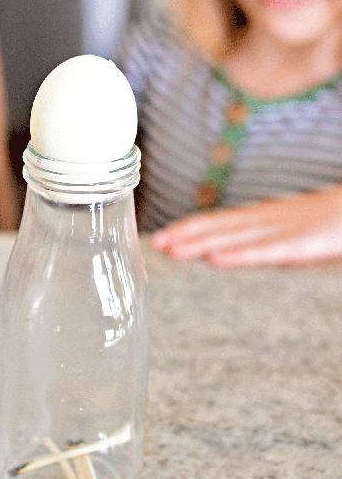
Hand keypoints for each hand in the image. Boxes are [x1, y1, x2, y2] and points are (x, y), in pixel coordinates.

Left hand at [151, 187, 341, 266]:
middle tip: (155, 244)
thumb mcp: (300, 233)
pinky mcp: (307, 242)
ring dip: (202, 242)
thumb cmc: (338, 222)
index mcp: (269, 219)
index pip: (223, 223)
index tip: (163, 237)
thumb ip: (272, 242)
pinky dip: (241, 255)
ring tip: (172, 249)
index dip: (191, 229)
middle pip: (223, 228)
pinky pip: (270, 250)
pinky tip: (216, 260)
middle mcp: (272, 220)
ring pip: (238, 237)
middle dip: (187, 236)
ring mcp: (289, 228)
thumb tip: (240, 251)